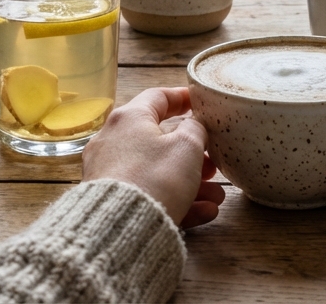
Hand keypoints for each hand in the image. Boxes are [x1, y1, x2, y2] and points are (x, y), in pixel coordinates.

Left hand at [81, 87, 225, 227]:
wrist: (120, 228)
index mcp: (129, 118)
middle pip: (159, 141)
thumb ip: (195, 130)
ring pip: (157, 172)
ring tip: (216, 197)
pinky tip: (204, 212)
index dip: (182, 98)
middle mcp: (113, 141)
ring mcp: (109, 172)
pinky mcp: (112, 200)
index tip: (200, 103)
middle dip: (192, 155)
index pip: (158, 97)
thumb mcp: (186, 147)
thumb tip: (192, 127)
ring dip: (191, 183)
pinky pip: (148, 194)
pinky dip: (175, 200)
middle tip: (213, 165)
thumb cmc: (155, 178)